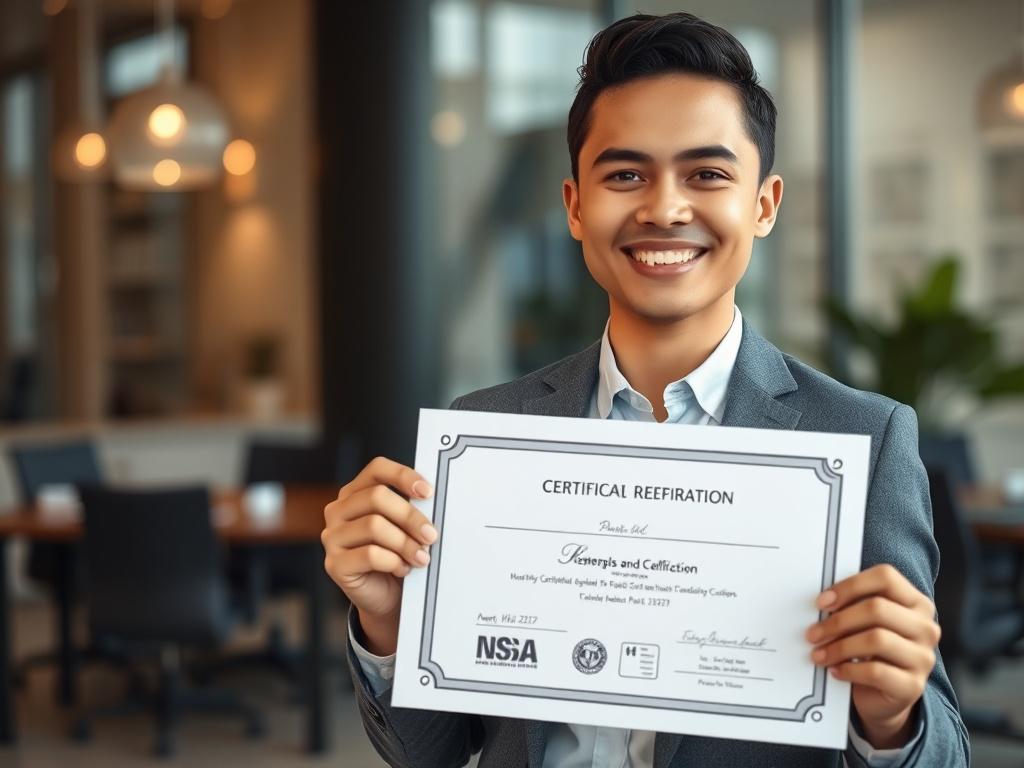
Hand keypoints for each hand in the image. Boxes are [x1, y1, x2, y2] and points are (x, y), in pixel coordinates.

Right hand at [322, 456, 437, 655]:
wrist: (385, 596)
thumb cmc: (397, 555)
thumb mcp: (405, 527)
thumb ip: (412, 509)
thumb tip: (433, 500)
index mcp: (356, 493)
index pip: (377, 469)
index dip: (403, 475)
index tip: (428, 492)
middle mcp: (338, 510)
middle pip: (377, 497)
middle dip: (410, 516)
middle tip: (431, 535)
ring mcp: (332, 537)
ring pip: (374, 526)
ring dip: (405, 543)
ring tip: (422, 557)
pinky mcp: (334, 564)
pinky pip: (370, 555)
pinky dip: (393, 562)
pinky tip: (402, 569)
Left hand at [806, 564, 940, 748]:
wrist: (883, 695)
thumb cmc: (870, 651)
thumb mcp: (865, 623)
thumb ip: (853, 605)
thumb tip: (823, 601)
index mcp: (916, 602)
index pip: (886, 577)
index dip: (850, 586)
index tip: (822, 602)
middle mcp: (925, 627)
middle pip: (877, 609)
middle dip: (838, 621)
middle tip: (813, 633)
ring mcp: (923, 657)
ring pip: (877, 639)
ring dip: (839, 647)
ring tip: (819, 654)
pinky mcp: (913, 686)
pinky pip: (876, 672)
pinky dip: (849, 670)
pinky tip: (836, 671)